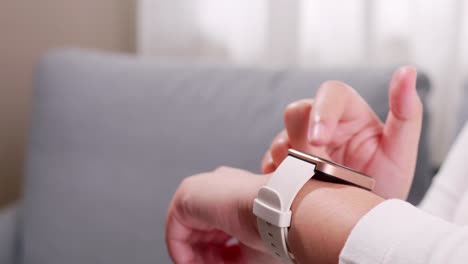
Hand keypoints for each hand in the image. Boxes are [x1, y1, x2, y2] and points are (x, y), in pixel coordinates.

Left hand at [166, 167, 383, 263]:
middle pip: (203, 231)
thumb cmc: (278, 227)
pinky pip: (175, 231)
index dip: (222, 255)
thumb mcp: (254, 248)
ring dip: (198, 258)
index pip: (220, 228)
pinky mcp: (187, 195)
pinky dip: (181, 252)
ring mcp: (201, 189)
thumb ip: (235, 255)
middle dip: (210, 257)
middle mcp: (218, 188)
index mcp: (235, 194)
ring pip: (189, 232)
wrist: (283, 209)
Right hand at [262, 66, 421, 198]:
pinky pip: (269, 163)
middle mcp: (320, 123)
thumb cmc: (385, 183)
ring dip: (290, 162)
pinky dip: (278, 175)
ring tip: (312, 184)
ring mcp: (299, 144)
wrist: (363, 219)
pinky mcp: (284, 164)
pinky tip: (296, 188)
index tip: (318, 141)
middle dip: (301, 140)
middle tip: (317, 168)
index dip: (320, 112)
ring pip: (280, 140)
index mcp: (348, 112)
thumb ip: (406, 112)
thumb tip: (407, 71)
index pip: (329, 93)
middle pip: (295, 112)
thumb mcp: (400, 150)